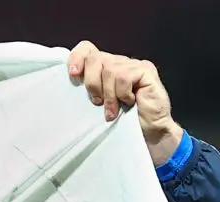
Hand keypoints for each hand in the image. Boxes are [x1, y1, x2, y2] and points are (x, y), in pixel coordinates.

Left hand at [67, 41, 183, 164]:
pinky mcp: (146, 70)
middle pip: (95, 58)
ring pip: (109, 69)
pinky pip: (124, 77)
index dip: (76, 58)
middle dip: (91, 83)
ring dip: (108, 94)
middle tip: (97, 102)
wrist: (148, 133)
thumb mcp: (97, 103)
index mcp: (104, 67)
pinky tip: (129, 102)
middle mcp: (119, 62)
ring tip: (112, 110)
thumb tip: (71, 79)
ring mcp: (133, 64)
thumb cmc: (121, 121)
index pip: (86, 49)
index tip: (72, 75)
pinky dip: (122, 93)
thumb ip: (88, 89)